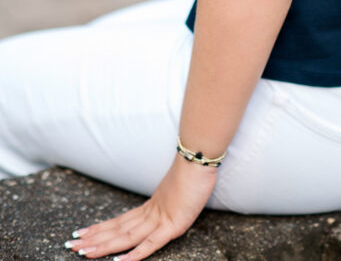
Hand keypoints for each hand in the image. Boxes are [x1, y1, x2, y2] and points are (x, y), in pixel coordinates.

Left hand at [63, 153, 218, 259]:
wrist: (200, 158)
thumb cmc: (194, 172)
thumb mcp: (177, 191)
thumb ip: (166, 201)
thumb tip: (162, 206)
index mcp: (151, 206)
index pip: (120, 221)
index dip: (100, 228)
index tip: (81, 233)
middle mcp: (151, 213)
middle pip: (118, 229)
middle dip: (94, 239)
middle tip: (70, 246)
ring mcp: (161, 219)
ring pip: (127, 237)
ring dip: (104, 246)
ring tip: (83, 253)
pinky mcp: (173, 225)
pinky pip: (151, 243)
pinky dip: (135, 253)